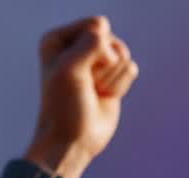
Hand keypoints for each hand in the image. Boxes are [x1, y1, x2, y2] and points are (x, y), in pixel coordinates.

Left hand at [24, 16, 138, 177]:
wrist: (72, 141)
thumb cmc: (64, 107)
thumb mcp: (70, 68)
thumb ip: (91, 42)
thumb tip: (113, 45)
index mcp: (57, 40)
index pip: (96, 25)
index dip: (92, 51)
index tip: (74, 74)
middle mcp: (75, 46)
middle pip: (111, 39)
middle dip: (102, 67)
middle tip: (84, 86)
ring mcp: (95, 61)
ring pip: (123, 53)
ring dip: (110, 79)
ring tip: (92, 92)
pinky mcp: (111, 75)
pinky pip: (131, 68)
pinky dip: (119, 86)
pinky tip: (103, 97)